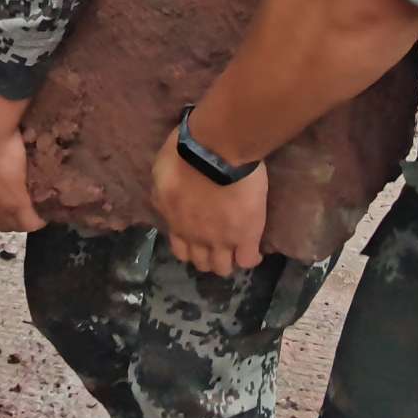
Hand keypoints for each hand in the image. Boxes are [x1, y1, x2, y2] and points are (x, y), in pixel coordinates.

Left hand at [151, 135, 268, 276]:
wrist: (216, 149)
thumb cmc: (185, 154)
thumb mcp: (161, 175)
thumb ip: (162, 195)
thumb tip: (165, 204)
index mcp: (176, 223)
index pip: (181, 252)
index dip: (191, 250)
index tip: (199, 242)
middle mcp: (196, 237)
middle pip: (202, 264)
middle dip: (209, 258)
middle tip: (218, 247)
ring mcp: (221, 239)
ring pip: (223, 267)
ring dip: (228, 261)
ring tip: (236, 251)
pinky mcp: (246, 235)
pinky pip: (248, 260)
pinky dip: (251, 258)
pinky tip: (255, 251)